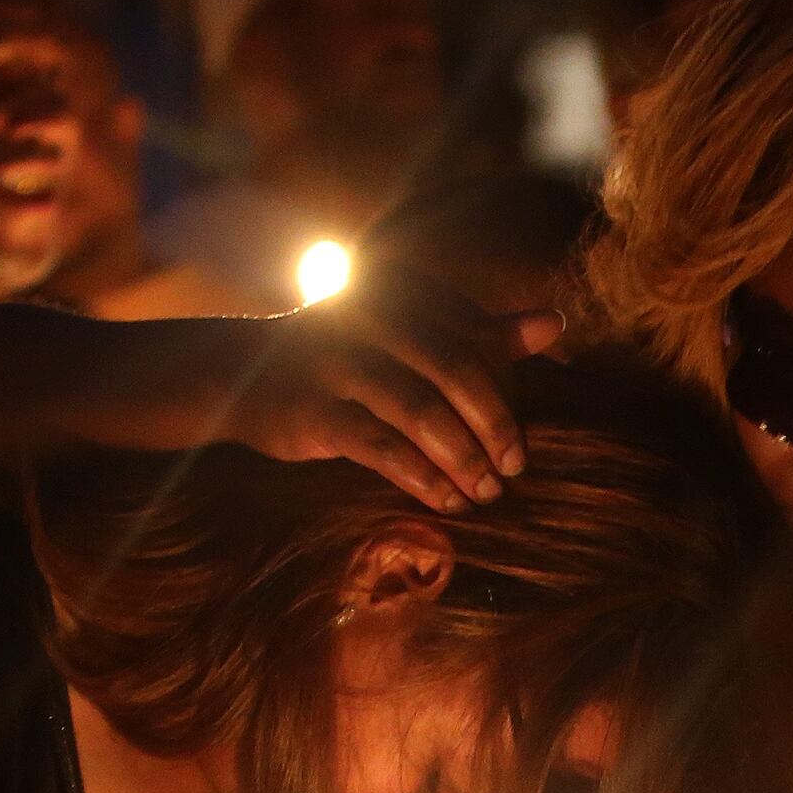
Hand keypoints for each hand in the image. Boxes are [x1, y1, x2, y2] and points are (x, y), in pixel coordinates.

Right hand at [225, 268, 568, 514]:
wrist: (236, 375)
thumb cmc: (343, 359)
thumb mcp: (408, 337)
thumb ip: (480, 333)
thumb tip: (555, 323)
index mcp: (400, 291)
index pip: (475, 337)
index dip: (505, 390)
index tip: (518, 437)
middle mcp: (368, 315)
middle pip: (453, 369)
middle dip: (493, 425)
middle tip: (514, 468)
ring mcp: (335, 360)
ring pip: (419, 410)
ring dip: (462, 458)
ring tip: (486, 493)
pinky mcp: (311, 408)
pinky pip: (381, 445)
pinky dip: (422, 477)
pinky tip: (447, 501)